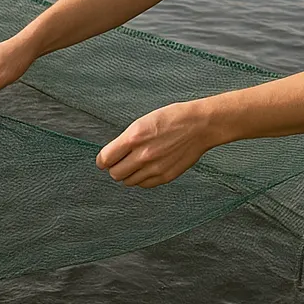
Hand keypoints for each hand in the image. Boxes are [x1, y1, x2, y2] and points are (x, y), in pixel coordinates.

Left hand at [96, 101, 212, 187]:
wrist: (199, 125)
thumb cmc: (172, 118)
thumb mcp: (143, 122)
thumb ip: (126, 140)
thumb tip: (113, 154)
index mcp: (134, 137)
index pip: (106, 159)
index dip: (103, 160)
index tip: (105, 159)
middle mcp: (143, 155)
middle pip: (115, 174)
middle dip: (115, 168)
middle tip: (120, 162)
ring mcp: (155, 167)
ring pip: (128, 181)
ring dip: (128, 174)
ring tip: (136, 164)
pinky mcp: (166, 176)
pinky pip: (144, 184)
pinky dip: (142, 179)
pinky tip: (147, 168)